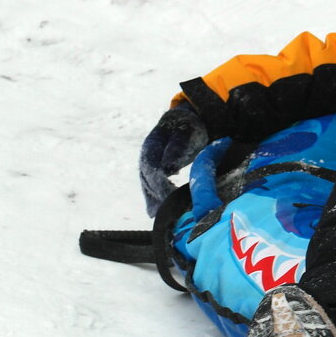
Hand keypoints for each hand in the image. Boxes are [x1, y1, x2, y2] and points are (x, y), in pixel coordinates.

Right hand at [139, 101, 208, 216]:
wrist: (188, 121)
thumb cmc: (189, 127)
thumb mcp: (186, 133)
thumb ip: (176, 149)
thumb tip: (168, 168)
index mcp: (152, 144)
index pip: (150, 166)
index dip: (157, 182)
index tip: (167, 195)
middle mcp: (147, 155)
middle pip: (146, 178)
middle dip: (154, 195)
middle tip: (165, 211)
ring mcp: (149, 162)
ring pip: (147, 184)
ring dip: (153, 199)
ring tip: (159, 215)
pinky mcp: (155, 170)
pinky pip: (152, 186)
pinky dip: (155, 198)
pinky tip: (158, 211)